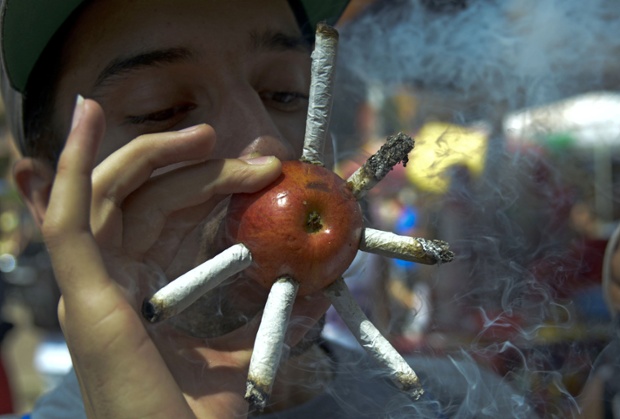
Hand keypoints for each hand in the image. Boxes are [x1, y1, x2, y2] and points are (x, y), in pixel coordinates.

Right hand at [43, 97, 282, 417]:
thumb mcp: (236, 357)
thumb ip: (263, 324)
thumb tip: (315, 294)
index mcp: (139, 290)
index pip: (168, 216)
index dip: (210, 185)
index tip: (262, 170)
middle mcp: (111, 280)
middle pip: (147, 199)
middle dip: (196, 168)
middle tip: (254, 156)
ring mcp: (92, 285)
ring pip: (112, 196)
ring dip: (152, 155)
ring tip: (204, 136)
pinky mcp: (83, 295)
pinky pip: (69, 219)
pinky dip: (75, 165)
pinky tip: (88, 118)